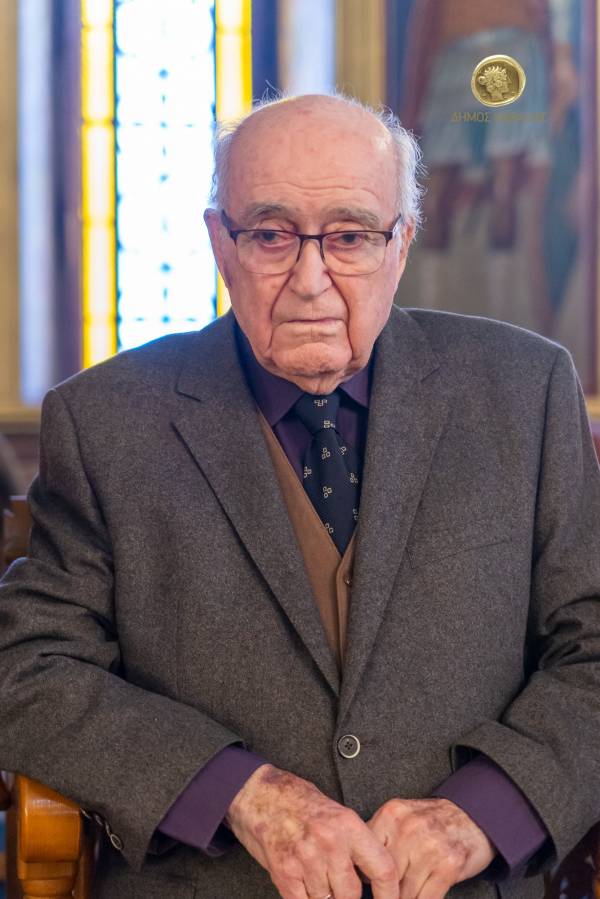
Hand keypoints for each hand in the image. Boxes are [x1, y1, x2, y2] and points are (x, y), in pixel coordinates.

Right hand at [225, 763, 399, 898]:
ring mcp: (306, 859)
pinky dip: (304, 898)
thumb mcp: (336, 814)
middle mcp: (330, 842)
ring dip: (323, 896)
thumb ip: (355, 845)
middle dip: (348, 897)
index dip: (389, 895)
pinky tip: (302, 882)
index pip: (383, 869)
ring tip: (315, 875)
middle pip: (352, 894)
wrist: (259, 794)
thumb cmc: (299, 802)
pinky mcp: (284, 872)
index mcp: (348, 825)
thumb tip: (371, 879)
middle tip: (340, 887)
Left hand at [365, 797, 496, 898]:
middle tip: (387, 893)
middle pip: (384, 877)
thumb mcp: (401, 817)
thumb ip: (379, 837)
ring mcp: (429, 848)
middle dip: (386, 892)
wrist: (473, 815)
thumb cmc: (432, 821)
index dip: (366, 876)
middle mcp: (408, 829)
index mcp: (391, 814)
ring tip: (407, 892)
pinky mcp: (448, 867)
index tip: (367, 888)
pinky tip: (421, 896)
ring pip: (403, 893)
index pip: (366, 855)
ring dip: (404, 898)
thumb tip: (356, 870)